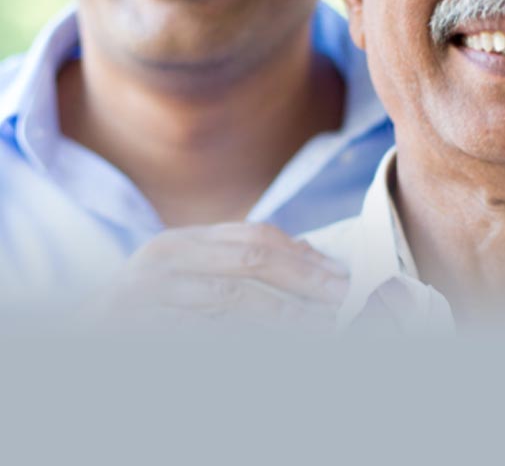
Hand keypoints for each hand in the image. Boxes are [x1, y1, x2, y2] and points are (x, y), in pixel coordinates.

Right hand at [88, 222, 348, 331]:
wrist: (78, 342)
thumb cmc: (141, 316)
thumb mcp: (183, 280)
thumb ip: (231, 267)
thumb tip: (309, 261)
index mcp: (180, 242)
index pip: (254, 236)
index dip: (303, 255)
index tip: (341, 275)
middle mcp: (164, 259)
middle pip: (252, 261)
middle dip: (305, 281)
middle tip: (345, 300)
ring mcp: (150, 295)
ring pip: (236, 300)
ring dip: (288, 316)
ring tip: (324, 329)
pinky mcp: (142, 331)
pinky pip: (207, 337)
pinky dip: (248, 343)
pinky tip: (280, 349)